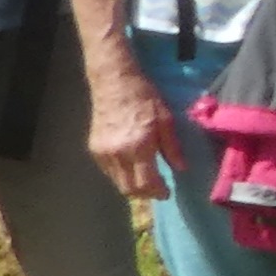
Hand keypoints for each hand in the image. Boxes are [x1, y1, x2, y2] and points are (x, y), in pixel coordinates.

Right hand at [88, 67, 181, 202]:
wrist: (114, 82)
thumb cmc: (144, 97)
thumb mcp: (166, 120)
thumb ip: (172, 148)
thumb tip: (181, 169)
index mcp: (138, 147)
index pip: (146, 183)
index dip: (157, 192)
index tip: (167, 193)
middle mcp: (118, 154)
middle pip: (129, 189)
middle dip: (145, 194)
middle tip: (157, 190)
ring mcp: (103, 153)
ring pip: (117, 182)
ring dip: (132, 186)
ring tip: (146, 180)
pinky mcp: (94, 149)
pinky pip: (108, 172)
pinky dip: (121, 175)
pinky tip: (131, 168)